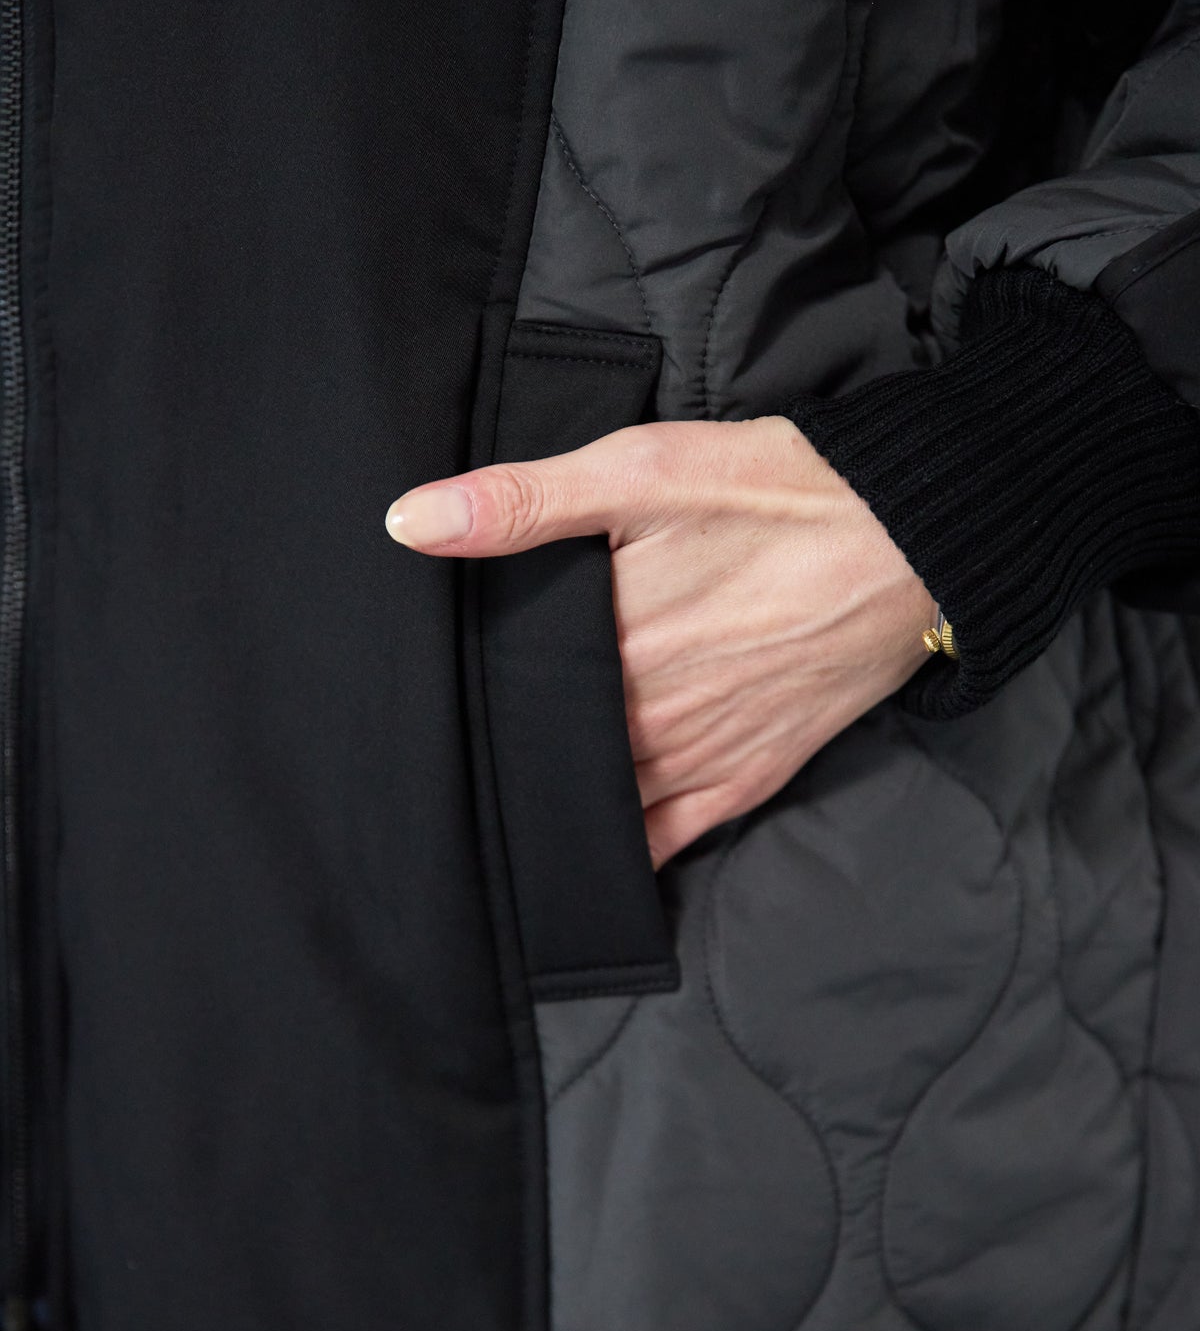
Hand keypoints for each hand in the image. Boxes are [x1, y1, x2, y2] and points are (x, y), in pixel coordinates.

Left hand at [385, 416, 933, 867]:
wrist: (914, 542)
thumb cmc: (780, 496)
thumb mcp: (644, 470)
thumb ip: (524, 501)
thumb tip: (408, 522)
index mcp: (611, 647)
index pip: (502, 696)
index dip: (458, 700)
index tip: (419, 701)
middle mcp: (646, 721)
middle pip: (543, 756)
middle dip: (499, 754)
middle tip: (441, 760)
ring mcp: (697, 761)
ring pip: (593, 808)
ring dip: (547, 807)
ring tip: (493, 808)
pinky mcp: (745, 781)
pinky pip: (661, 842)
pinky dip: (616, 853)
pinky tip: (576, 860)